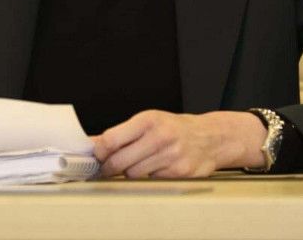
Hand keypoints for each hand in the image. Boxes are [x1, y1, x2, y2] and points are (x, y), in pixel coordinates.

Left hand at [91, 110, 266, 178]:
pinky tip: (156, 169)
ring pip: (133, 175)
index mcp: (148, 120)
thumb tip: (92, 143)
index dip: (100, 151)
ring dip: (130, 174)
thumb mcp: (148, 122)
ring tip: (138, 164)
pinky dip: (149, 179)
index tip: (98, 156)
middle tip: (109, 168)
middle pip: (120, 161)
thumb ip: (121, 133)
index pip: (112, 139)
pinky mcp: (180, 173)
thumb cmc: (174, 129)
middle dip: (110, 168)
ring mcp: (171, 156)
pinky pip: (151, 182)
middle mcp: (160, 136)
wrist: (211, 137)